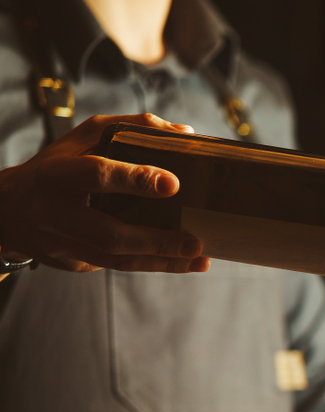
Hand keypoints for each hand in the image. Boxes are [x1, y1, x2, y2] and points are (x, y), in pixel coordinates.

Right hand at [0, 113, 206, 273]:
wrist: (6, 212)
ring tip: (200, 260)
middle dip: (156, 241)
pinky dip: (150, 264)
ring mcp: (64, 244)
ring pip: (117, 259)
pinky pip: (117, 265)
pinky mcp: (74, 262)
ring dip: (162, 261)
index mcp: (59, 174)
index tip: (172, 184)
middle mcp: (58, 213)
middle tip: (194, 243)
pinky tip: (179, 262)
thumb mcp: (81, 138)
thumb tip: (182, 132)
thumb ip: (128, 128)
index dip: (133, 179)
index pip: (96, 174)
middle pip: (109, 233)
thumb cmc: (55, 169)